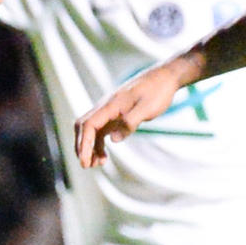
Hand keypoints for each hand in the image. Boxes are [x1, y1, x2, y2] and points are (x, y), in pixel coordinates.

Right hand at [75, 61, 189, 167]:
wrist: (164, 78)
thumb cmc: (157, 91)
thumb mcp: (147, 108)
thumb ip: (130, 122)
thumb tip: (114, 140)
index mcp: (110, 104)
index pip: (88, 125)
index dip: (84, 144)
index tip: (85, 161)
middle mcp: (106, 107)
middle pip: (83, 127)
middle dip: (81, 146)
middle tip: (87, 165)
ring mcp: (110, 111)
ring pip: (90, 131)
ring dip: (89, 147)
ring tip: (96, 164)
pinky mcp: (116, 115)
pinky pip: (101, 131)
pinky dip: (98, 144)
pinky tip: (104, 156)